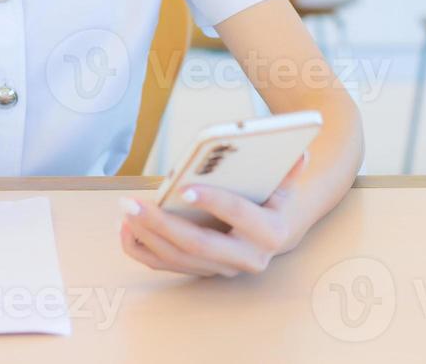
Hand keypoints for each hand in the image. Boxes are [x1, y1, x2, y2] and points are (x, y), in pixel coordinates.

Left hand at [118, 152, 308, 276]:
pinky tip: (125, 228)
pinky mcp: (202, 272)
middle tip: (132, 203)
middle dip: (161, 224)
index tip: (185, 187)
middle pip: (198, 246)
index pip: (240, 216)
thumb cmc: (274, 199)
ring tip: (125, 211)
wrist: (276, 230)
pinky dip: (141, 249)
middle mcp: (247, 258)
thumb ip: (290, 169)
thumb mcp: (286, 182)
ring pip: (177, 258)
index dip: (214, 202)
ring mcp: (222, 269)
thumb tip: (300, 152)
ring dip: (146, 236)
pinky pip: (166, 265)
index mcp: (270, 232)